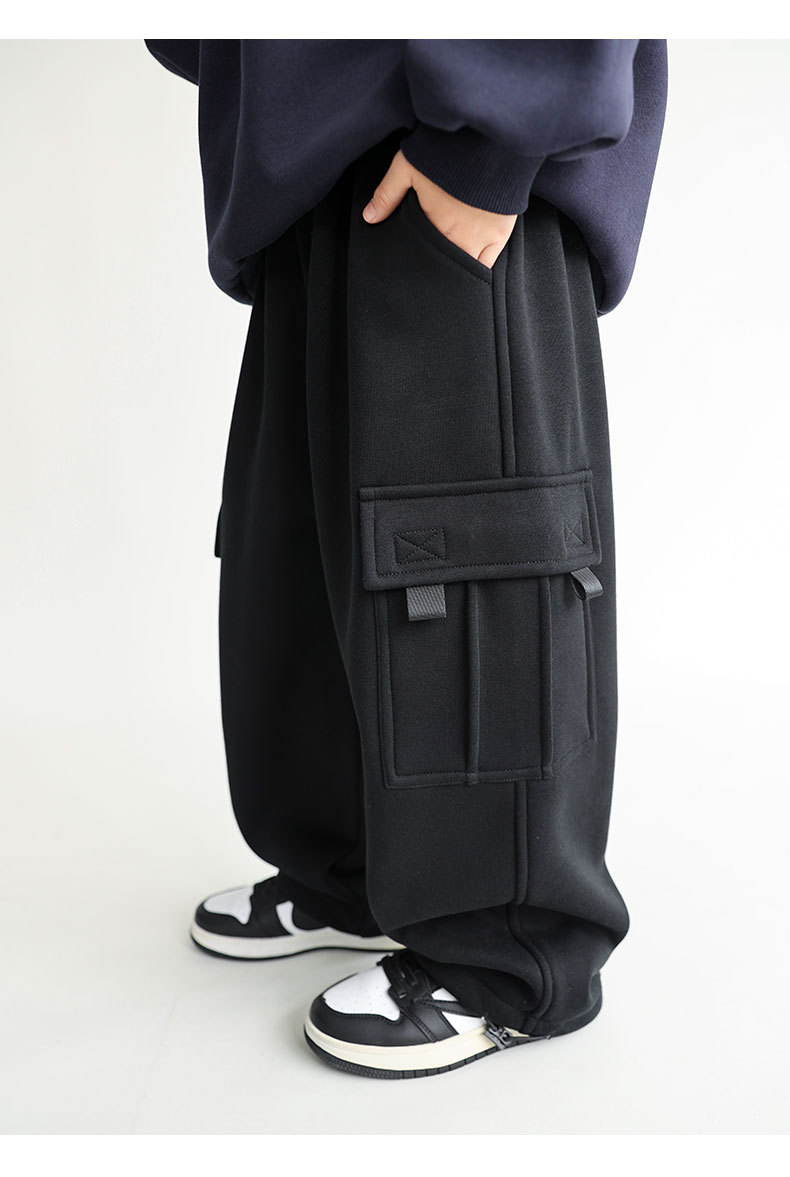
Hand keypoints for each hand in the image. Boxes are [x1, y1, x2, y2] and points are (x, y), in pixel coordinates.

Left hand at [363, 150, 515, 269]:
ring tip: (448, 268)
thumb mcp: (407, 167)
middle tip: (429, 267)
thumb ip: (387, 194)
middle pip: (445, 267)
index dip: (419, 262)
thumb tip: (368, 217)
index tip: (414, 263)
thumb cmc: (447, 151)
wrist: (487, 139)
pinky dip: (480, 267)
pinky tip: (472, 268)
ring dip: (457, 269)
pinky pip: (488, 263)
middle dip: (436, 268)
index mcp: (435, 228)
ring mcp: (482, 239)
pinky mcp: (501, 233)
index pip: (424, 257)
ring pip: (466, 269)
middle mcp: (459, 240)